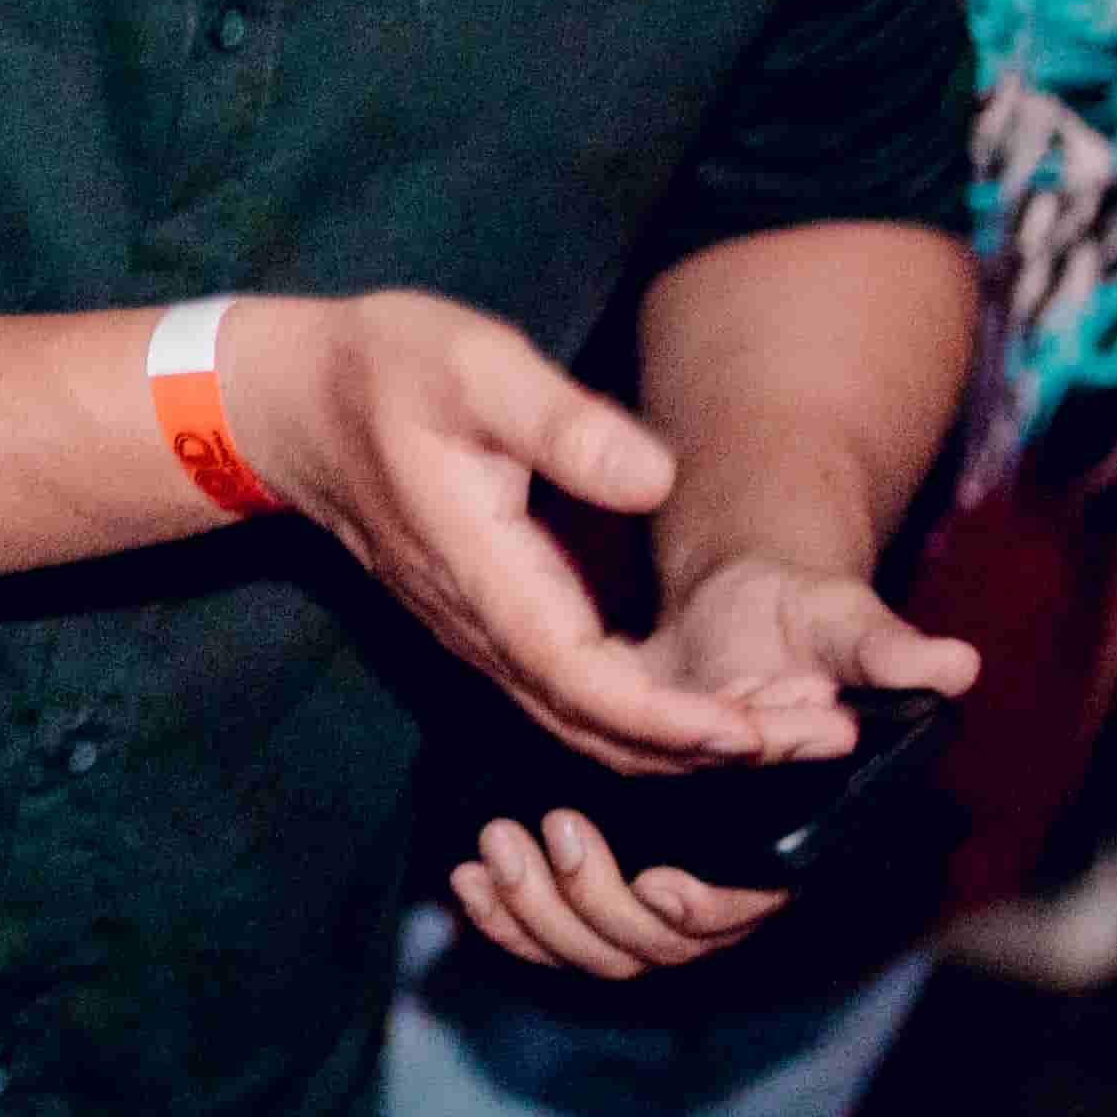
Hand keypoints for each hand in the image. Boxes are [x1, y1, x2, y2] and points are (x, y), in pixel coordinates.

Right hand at [212, 292, 791, 775]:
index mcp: (482, 571)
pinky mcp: (494, 628)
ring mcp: (483, 635)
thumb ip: (563, 426)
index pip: (584, 680)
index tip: (756, 731)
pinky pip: (576, 701)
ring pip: (588, 726)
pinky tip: (715, 708)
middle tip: (819, 738)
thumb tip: (656, 479)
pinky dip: (652, 721)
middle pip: (598, 728)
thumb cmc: (386, 371)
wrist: (297, 405)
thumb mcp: (475, 368)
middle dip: (709, 748)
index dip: (672, 720)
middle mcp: (481, 625)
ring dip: (689, 744)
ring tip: (792, 730)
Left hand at [451, 552, 981, 975]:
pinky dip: (509, 915)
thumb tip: (954, 662)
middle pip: (657, 945)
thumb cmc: (798, 619)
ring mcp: (662, 871)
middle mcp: (726, 872)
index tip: (663, 882)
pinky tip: (466, 879)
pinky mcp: (610, 855)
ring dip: (539, 915)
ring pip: (598, 946)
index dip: (707, 910)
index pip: (751, 908)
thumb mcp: (837, 620)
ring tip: (494, 849)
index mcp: (790, 837)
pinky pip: (556, 921)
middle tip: (549, 832)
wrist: (739, 613)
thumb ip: (884, 647)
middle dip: (596, 905)